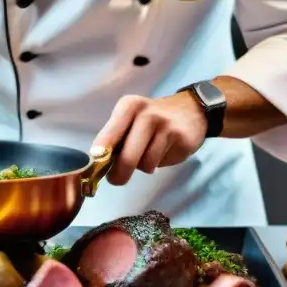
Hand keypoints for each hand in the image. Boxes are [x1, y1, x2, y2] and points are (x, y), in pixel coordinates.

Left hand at [90, 92, 206, 185]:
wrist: (191, 109)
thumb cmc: (152, 121)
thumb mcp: (131, 121)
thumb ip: (117, 139)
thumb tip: (100, 164)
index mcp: (128, 106)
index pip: (110, 133)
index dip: (101, 152)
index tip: (96, 165)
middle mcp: (145, 112)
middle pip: (127, 155)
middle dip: (120, 173)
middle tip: (117, 180)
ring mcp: (164, 124)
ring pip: (145, 162)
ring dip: (144, 166)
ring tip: (149, 154)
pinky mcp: (179, 136)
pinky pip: (161, 162)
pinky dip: (158, 163)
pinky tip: (163, 151)